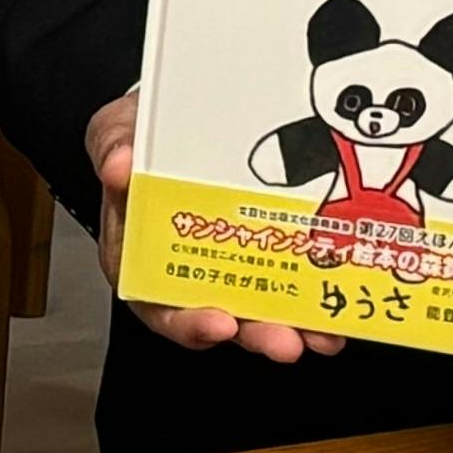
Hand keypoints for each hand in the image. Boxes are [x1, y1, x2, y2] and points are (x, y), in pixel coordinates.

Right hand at [90, 88, 331, 366]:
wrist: (180, 111)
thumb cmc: (143, 136)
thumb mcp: (116, 132)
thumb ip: (112, 146)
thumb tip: (119, 166)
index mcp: (143, 257)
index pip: (158, 305)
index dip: (187, 323)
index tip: (219, 325)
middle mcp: (190, 270)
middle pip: (220, 317)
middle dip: (256, 333)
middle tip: (284, 341)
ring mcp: (235, 262)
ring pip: (264, 306)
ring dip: (296, 325)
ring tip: (325, 334)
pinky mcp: (271, 247)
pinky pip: (296, 277)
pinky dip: (319, 294)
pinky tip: (341, 299)